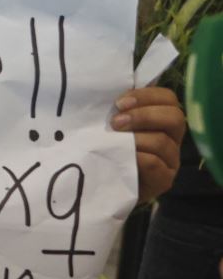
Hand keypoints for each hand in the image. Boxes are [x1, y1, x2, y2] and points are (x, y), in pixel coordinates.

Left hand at [114, 87, 183, 204]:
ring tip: (114, 140)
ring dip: (136, 138)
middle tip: (116, 123)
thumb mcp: (111, 127)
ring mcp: (171, 160)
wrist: (104, 186)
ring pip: (163, 142)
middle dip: (144, 116)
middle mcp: (172, 138)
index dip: (146, 96)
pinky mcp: (164, 179)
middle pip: (175, 118)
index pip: (168, 98)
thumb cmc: (108, 150)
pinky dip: (137, 157)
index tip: (119, 103)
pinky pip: (155, 164)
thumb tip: (106, 92)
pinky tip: (120, 157)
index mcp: (161, 119)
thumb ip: (117, 111)